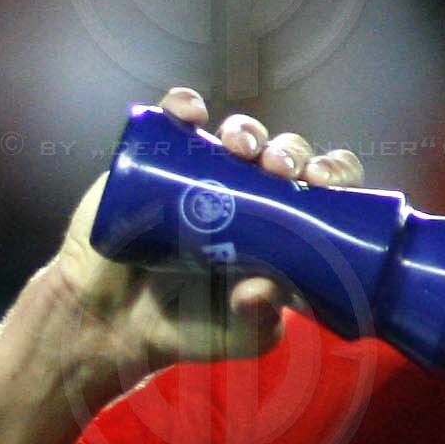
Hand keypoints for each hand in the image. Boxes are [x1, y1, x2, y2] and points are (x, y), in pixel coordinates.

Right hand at [48, 87, 366, 378]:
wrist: (111, 322)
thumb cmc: (188, 329)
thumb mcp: (238, 337)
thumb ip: (259, 321)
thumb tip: (265, 288)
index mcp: (286, 228)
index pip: (323, 188)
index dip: (333, 174)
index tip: (323, 181)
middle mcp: (251, 193)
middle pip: (284, 155)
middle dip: (289, 152)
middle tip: (277, 169)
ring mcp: (205, 173)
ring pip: (238, 134)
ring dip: (246, 130)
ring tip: (240, 147)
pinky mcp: (159, 161)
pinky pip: (176, 121)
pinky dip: (183, 106)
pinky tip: (190, 112)